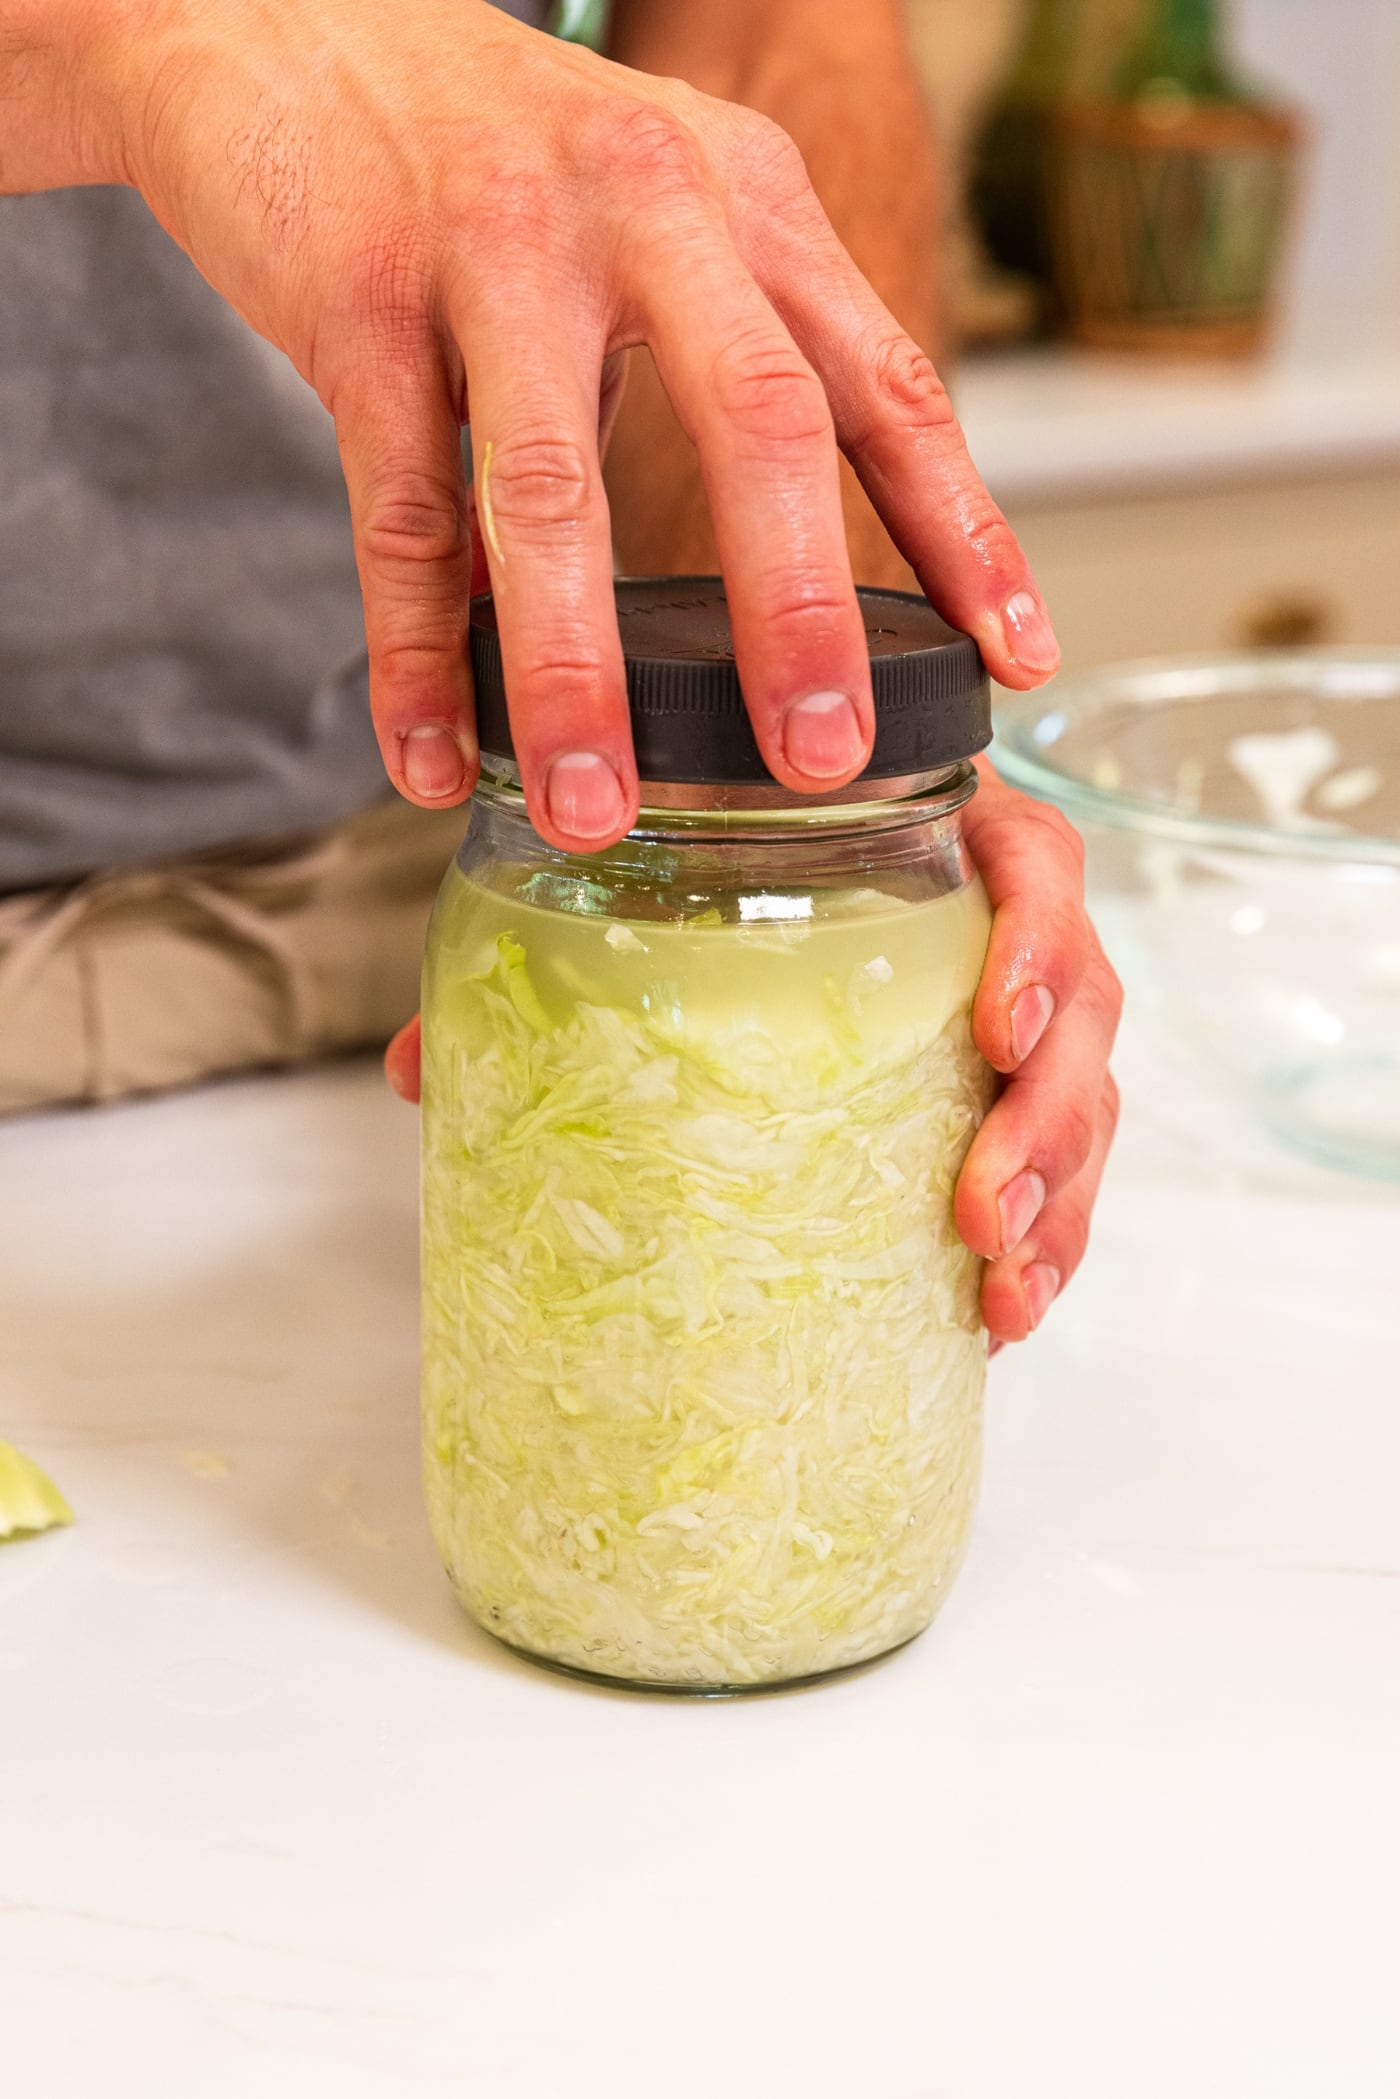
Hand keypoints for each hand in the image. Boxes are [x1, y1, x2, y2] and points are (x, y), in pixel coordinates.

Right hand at [79, 0, 1056, 850]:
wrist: (293, 24)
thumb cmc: (501, 157)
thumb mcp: (667, 212)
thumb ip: (741, 351)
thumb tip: (797, 565)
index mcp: (749, 202)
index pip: (888, 382)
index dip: (962, 530)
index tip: (1017, 660)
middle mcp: (649, 208)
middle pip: (756, 423)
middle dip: (796, 611)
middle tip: (821, 760)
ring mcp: (498, 247)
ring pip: (552, 493)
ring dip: (577, 674)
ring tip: (596, 811)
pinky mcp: (364, 298)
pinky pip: (399, 514)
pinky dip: (415, 656)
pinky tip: (433, 758)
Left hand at [387, 759, 1122, 1348]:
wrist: (741, 844)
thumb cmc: (709, 859)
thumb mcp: (639, 885)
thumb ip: (542, 957)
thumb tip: (422, 1072)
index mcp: (930, 835)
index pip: (1034, 862)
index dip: (1039, 942)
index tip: (997, 1028)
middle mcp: (992, 918)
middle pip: (1083, 1003)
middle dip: (1048, 1116)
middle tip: (978, 1208)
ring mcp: (1013, 1009)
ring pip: (1086, 1095)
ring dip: (1060, 1196)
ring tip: (1001, 1286)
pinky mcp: (1009, 1092)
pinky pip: (1066, 1163)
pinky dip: (1049, 1238)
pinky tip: (1003, 1311)